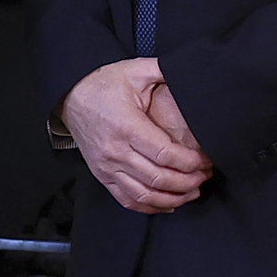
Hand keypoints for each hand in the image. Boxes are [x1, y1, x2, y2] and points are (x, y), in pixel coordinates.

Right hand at [61, 58, 211, 213]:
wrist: (70, 97)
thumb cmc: (103, 84)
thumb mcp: (134, 69)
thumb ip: (163, 69)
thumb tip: (189, 70)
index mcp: (127, 126)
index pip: (165, 155)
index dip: (190, 163)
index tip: (205, 161)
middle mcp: (116, 151)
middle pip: (159, 179)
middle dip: (188, 181)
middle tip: (205, 176)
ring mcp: (107, 167)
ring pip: (145, 195)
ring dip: (174, 198)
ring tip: (193, 191)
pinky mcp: (103, 176)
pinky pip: (128, 200)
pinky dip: (151, 207)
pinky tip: (170, 203)